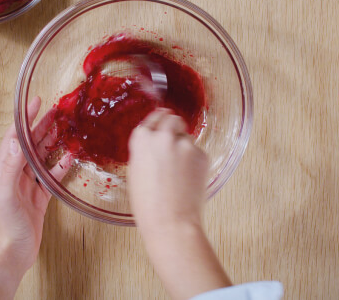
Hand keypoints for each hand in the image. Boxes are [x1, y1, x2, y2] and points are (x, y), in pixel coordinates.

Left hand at [0, 97, 51, 275]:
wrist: (13, 253)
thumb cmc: (6, 226)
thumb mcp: (5, 194)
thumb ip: (10, 167)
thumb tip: (17, 141)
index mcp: (4, 168)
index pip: (15, 136)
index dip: (25, 118)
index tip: (36, 103)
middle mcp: (15, 172)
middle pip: (29, 142)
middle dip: (41, 125)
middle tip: (56, 110)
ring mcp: (28, 183)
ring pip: (41, 155)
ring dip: (52, 140)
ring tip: (65, 127)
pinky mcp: (39, 194)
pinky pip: (51, 173)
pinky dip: (61, 163)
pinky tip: (71, 155)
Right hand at [127, 108, 230, 299]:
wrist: (171, 221)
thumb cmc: (148, 203)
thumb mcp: (136, 171)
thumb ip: (145, 150)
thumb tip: (155, 142)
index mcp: (142, 139)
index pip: (153, 118)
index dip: (158, 120)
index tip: (163, 119)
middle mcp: (162, 136)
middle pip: (172, 119)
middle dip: (174, 127)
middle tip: (175, 140)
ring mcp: (184, 144)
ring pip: (186, 137)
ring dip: (184, 147)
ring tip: (179, 171)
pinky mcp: (202, 154)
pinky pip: (197, 151)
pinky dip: (194, 160)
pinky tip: (188, 178)